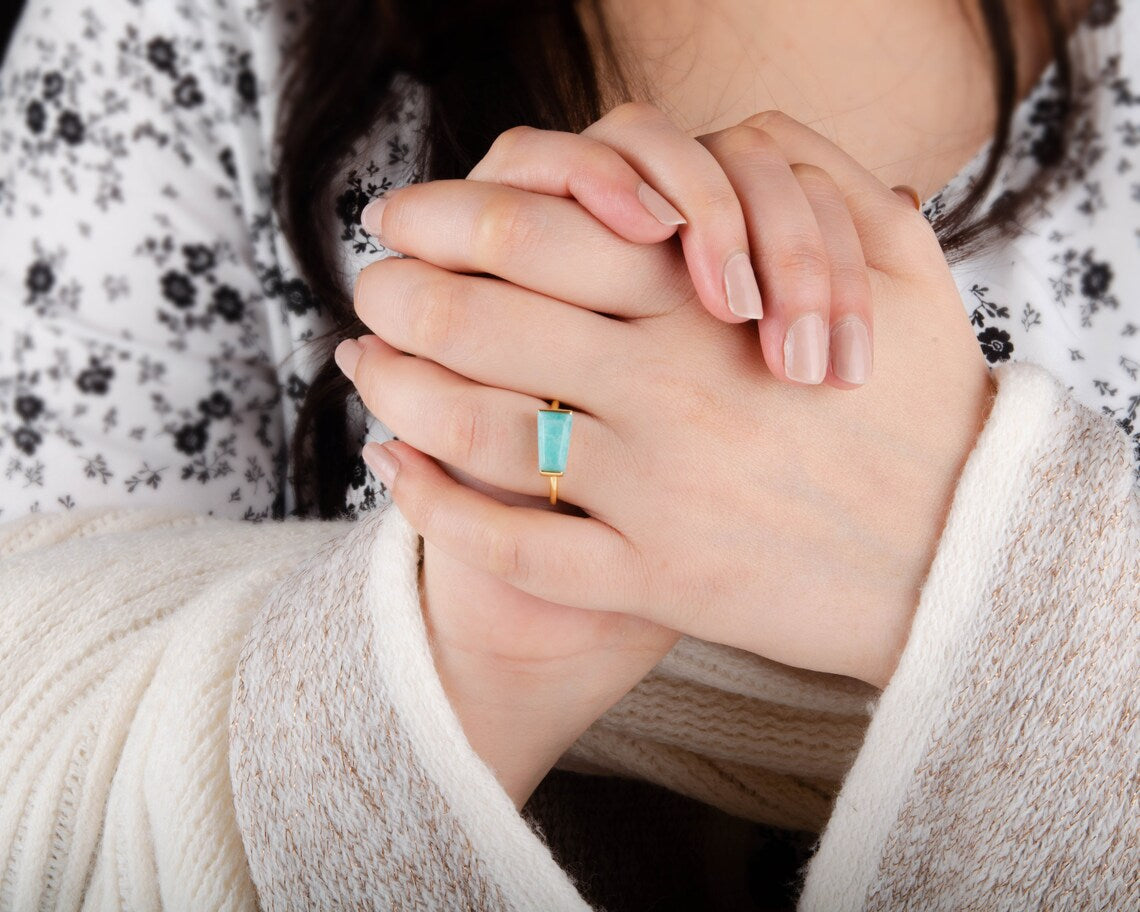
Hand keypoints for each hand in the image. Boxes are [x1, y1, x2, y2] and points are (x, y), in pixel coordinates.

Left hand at [346, 110, 993, 687]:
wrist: (963, 560)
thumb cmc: (930, 408)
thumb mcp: (906, 270)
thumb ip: (819, 183)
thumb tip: (732, 143)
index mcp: (714, 308)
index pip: (541, 233)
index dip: (449, 217)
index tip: (403, 219)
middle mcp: (671, 394)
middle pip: (483, 324)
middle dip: (401, 297)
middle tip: (369, 287)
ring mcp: (657, 495)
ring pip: (478, 432)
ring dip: (396, 390)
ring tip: (360, 365)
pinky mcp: (655, 580)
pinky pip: (515, 545)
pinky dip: (435, 506)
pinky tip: (395, 469)